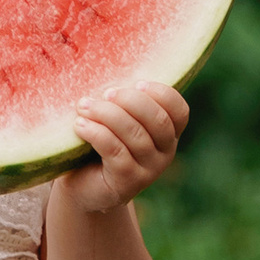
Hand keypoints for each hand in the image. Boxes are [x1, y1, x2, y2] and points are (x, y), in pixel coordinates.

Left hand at [64, 83, 189, 213]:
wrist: (83, 187)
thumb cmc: (98, 147)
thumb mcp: (115, 122)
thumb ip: (122, 104)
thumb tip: (110, 72)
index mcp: (168, 134)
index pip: (179, 111)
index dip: (162, 94)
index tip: (137, 82)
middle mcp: (165, 153)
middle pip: (158, 121)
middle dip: (131, 101)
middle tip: (106, 93)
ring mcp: (149, 171)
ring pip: (135, 135)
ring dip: (107, 115)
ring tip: (84, 106)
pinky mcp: (127, 183)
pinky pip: (116, 152)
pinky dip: (97, 134)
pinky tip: (80, 125)